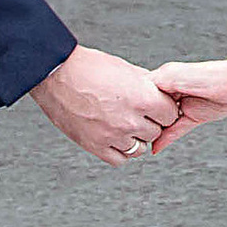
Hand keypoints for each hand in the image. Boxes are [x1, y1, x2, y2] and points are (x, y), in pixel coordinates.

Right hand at [31, 43, 176, 165]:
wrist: (56, 73)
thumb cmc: (87, 67)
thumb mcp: (125, 68)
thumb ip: (146, 84)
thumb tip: (159, 90)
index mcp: (141, 98)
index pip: (170, 114)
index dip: (164, 109)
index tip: (158, 107)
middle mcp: (129, 120)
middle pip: (156, 132)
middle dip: (150, 123)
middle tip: (139, 114)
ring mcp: (112, 136)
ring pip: (139, 149)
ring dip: (136, 138)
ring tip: (126, 126)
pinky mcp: (95, 146)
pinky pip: (119, 159)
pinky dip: (120, 151)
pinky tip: (116, 138)